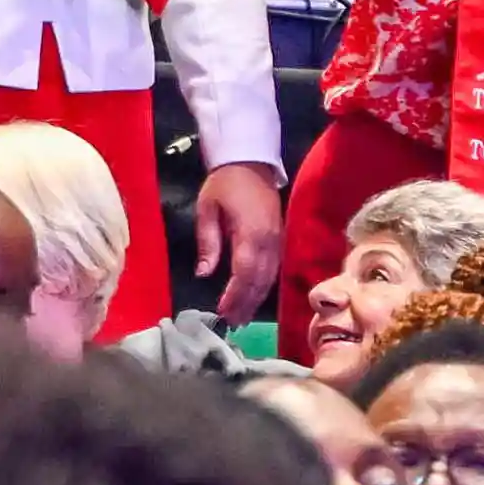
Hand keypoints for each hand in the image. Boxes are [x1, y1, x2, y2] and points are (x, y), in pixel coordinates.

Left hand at [196, 162, 282, 322]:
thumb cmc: (224, 184)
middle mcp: (269, 240)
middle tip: (231, 323)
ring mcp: (277, 240)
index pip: (244, 271)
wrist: (251, 162)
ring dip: (255, 299)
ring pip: (269, 278)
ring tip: (241, 317)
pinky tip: (253, 298)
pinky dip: (263, 287)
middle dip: (245, 303)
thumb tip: (204, 273)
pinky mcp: (280, 239)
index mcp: (250, 232)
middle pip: (259, 280)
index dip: (235, 294)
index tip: (222, 310)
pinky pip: (274, 269)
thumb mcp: (207, 208)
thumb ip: (207, 242)